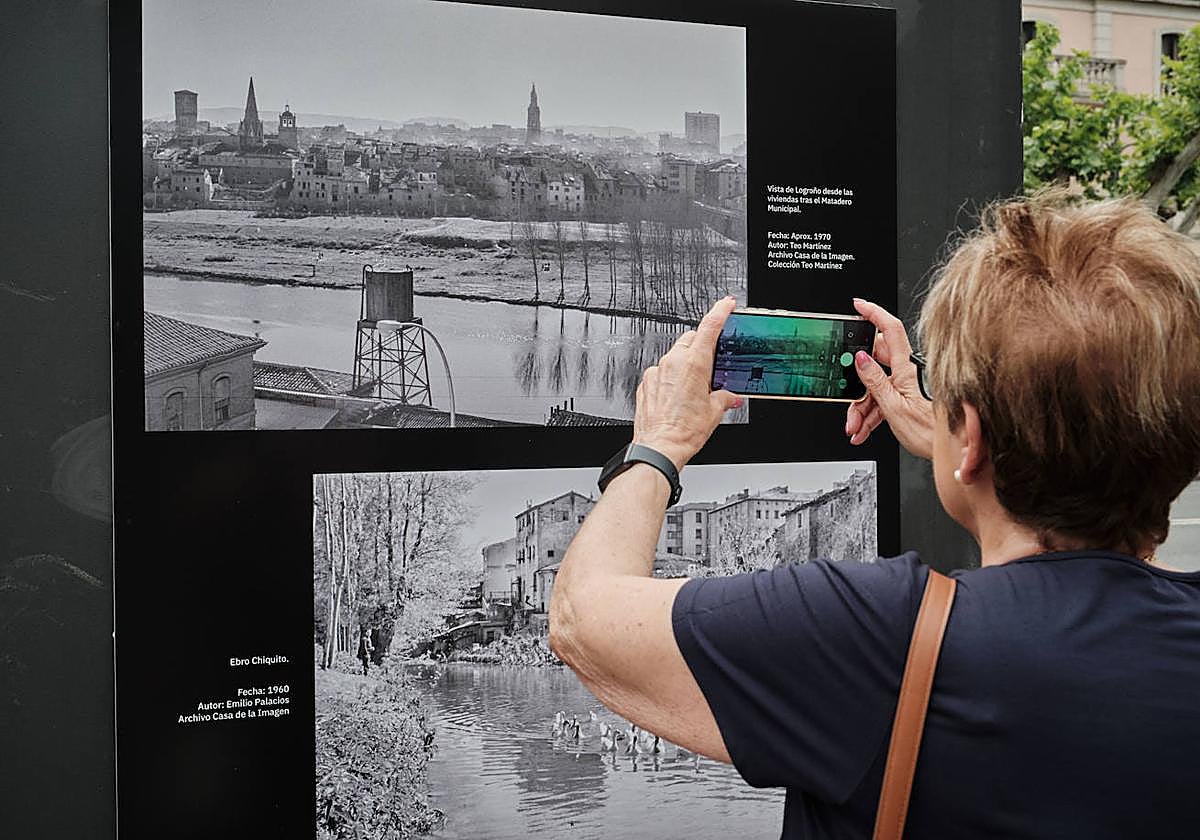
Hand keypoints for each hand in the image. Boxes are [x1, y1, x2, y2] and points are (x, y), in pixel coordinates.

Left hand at [633, 297, 742, 469]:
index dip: (719, 312)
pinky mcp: (646, 383)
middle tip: (712, 364)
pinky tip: (678, 397)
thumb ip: (724, 397)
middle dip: (702, 346)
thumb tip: (730, 397)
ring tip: (695, 388)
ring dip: (686, 365)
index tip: (726, 304)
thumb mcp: (714, 412)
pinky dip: (671, 379)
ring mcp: (656, 372)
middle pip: (690, 339)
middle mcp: (672, 363)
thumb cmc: (684, 431)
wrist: (659, 447)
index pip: (709, 327)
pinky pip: (661, 373)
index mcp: (693, 363)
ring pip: (674, 356)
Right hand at [844, 298, 934, 459]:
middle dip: (855, 381)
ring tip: (855, 426)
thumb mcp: (893, 406)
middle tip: (845, 394)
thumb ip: (874, 381)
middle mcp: (907, 371)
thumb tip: (860, 359)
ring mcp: (907, 384)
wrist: (951, 449)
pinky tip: (863, 429)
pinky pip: (883, 399)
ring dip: (861, 407)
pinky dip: (871, 414)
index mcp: (906, 367)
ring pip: (875, 385)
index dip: (874, 312)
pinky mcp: (907, 397)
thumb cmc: (931, 431)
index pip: (889, 329)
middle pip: (874, 362)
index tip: (858, 305)